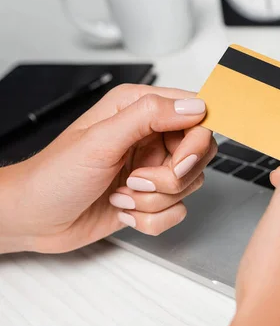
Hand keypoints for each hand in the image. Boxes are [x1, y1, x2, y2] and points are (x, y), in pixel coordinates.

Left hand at [0, 84, 215, 253]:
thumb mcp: (100, 140)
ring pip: (189, 185)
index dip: (196, 141)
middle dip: (173, 176)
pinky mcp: (152, 197)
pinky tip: (123, 208)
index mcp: (139, 109)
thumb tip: (195, 107)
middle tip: (139, 179)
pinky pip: (177, 211)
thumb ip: (149, 116)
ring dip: (154, 199)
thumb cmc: (54, 175)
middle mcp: (150, 135)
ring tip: (122, 194)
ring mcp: (153, 167)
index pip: (196, 115)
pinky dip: (150, 218)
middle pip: (200, 153)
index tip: (180, 161)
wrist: (34, 218)